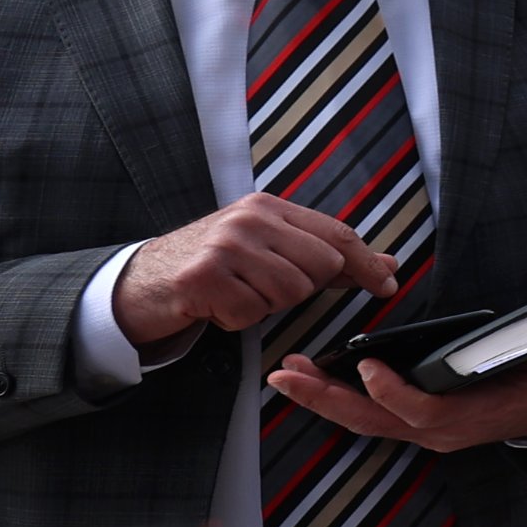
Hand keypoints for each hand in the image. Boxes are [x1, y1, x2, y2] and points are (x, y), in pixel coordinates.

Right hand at [112, 193, 397, 346]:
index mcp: (268, 207)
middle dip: (302, 288)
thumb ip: (324, 256)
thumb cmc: (212, 267)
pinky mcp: (202, 277)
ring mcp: (224, 246)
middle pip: (319, 267)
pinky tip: (216, 305)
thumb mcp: (267, 249)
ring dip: (266, 305)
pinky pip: (251, 312)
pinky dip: (237, 319)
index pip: (336, 234)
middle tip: (264, 286)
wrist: (139, 281)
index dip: (366, 263)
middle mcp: (248, 219)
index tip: (387, 285)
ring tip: (238, 293)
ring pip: (289, 292)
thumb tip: (387, 266)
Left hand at [264, 333, 526, 455]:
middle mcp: (444, 430)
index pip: (426, 412)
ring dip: (323, 398)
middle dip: (327, 399)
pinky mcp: (420, 422)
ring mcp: (429, 430)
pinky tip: (315, 379)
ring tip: (289, 374)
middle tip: (290, 375)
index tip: (368, 365)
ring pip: (365, 420)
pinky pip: (371, 415)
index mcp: (477, 415)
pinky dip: (338, 398)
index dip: (394, 392)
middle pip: (375, 420)